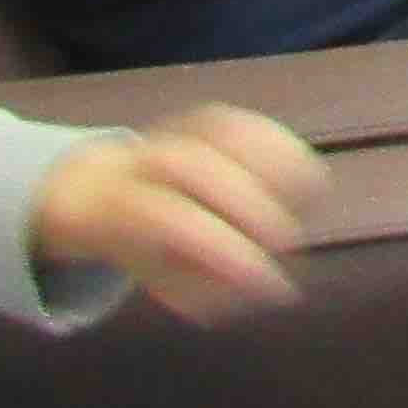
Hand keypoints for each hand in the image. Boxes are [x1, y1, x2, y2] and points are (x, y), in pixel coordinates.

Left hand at [29, 108, 324, 324]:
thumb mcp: (148, 275)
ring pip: (226, 133)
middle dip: (251, 203)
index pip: (173, 221)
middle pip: (197, 166)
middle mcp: (145, 159)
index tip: (267, 281)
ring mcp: (178, 132)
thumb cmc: (134, 243)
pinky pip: (247, 123)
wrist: (96, 188)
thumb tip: (258, 290)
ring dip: (275, 162)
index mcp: (121, 204)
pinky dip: (281, 144)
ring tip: (311, 199)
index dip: (225, 249)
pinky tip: (306, 174)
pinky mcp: (208, 118)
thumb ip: (198, 287)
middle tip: (289, 242)